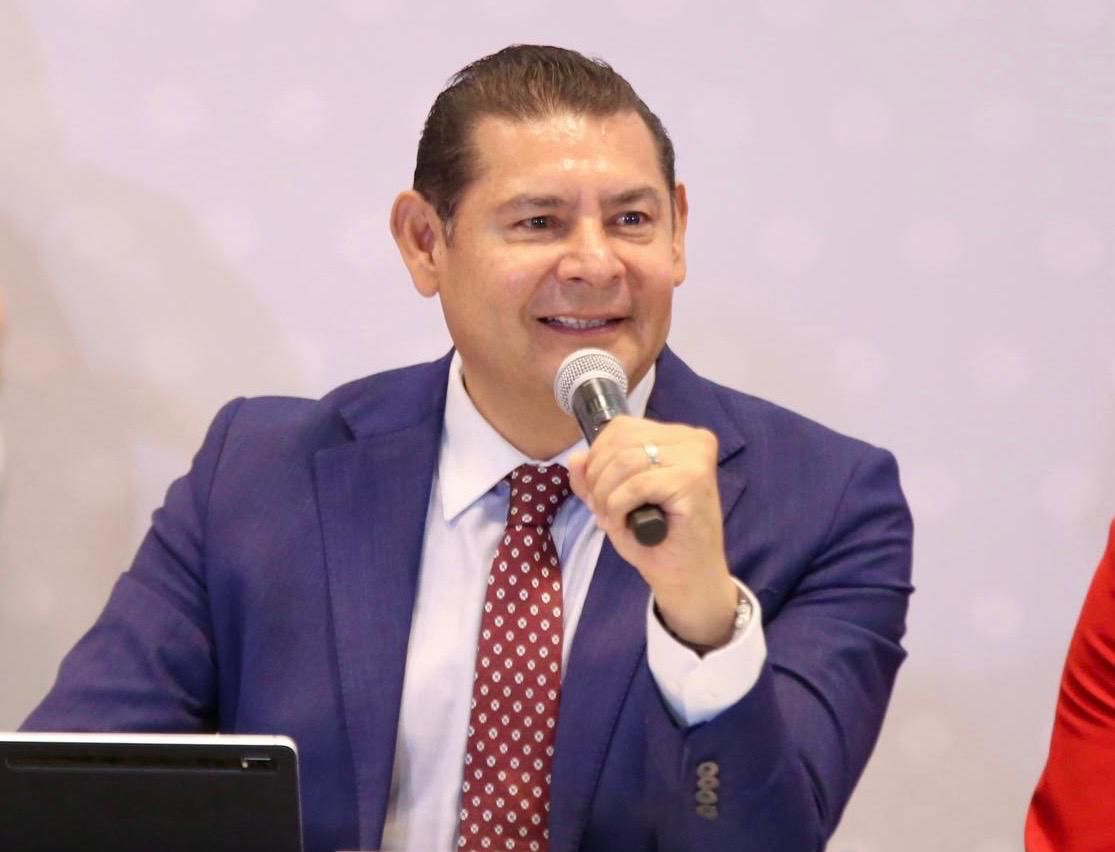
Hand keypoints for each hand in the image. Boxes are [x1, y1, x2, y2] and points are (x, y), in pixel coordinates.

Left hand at [568, 416, 737, 648]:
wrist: (689, 578)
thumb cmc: (656, 539)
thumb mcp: (615, 500)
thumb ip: (593, 477)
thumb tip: (575, 458)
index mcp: (676, 436)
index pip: (620, 427)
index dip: (596, 459)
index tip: (598, 492)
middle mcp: (691, 438)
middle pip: (619, 442)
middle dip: (598, 480)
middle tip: (604, 511)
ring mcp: (695, 457)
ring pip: (623, 462)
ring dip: (606, 497)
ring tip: (614, 520)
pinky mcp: (693, 480)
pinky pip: (635, 485)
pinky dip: (619, 508)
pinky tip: (627, 525)